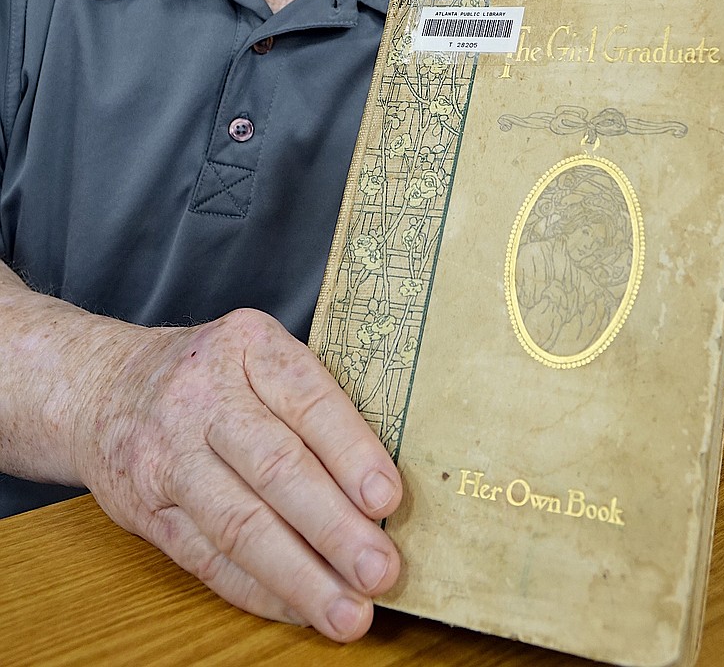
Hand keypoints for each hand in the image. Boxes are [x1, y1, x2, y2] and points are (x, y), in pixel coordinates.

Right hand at [72, 309, 401, 640]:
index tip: (388, 499)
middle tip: (381, 569)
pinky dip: (260, 591)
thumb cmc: (210, 374)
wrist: (102, 384)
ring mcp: (167, 454)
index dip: (351, 451)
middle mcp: (202, 395)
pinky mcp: (145, 508)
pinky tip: (301, 609)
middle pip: (274, 466)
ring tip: (349, 611)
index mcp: (247, 345)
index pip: (307, 399)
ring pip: (239, 525)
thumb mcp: (256, 354)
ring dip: (300, 576)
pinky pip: (207, 559)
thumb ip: (310, 401)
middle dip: (333, 527)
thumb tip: (384, 485)